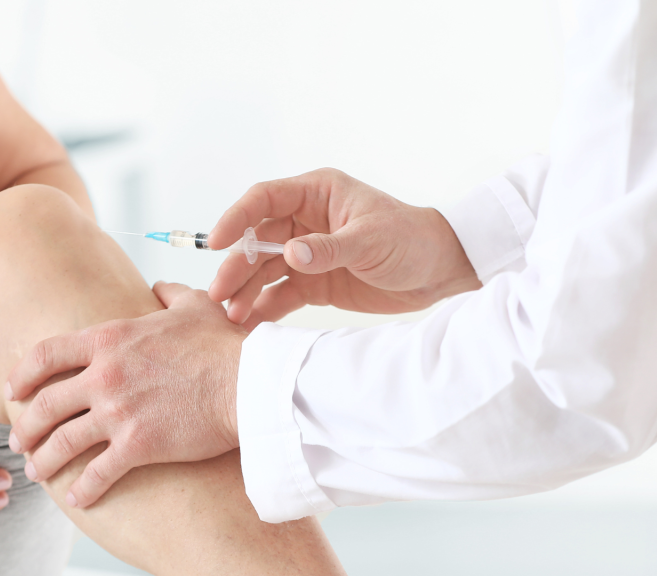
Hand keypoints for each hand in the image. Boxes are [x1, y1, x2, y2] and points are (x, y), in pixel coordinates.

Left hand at [5, 282, 244, 507]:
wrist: (249, 383)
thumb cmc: (224, 345)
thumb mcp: (194, 305)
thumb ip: (169, 294)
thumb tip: (158, 288)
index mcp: (110, 339)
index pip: (47, 353)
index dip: (22, 374)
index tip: (13, 390)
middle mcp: (105, 374)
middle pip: (46, 404)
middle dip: (25, 426)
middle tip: (19, 440)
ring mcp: (118, 411)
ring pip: (62, 442)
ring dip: (44, 461)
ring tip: (38, 473)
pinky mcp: (137, 445)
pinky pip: (97, 473)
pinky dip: (84, 489)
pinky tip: (78, 499)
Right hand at [207, 168, 480, 329]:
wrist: (440, 271)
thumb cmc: (411, 239)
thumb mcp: (370, 240)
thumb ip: (328, 249)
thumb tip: (289, 254)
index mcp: (316, 195)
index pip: (264, 200)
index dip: (236, 219)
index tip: (216, 242)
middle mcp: (305, 221)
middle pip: (257, 241)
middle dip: (236, 266)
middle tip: (219, 293)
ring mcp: (307, 254)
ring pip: (264, 270)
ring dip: (246, 291)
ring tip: (231, 316)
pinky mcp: (314, 283)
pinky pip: (281, 294)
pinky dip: (265, 309)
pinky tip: (250, 324)